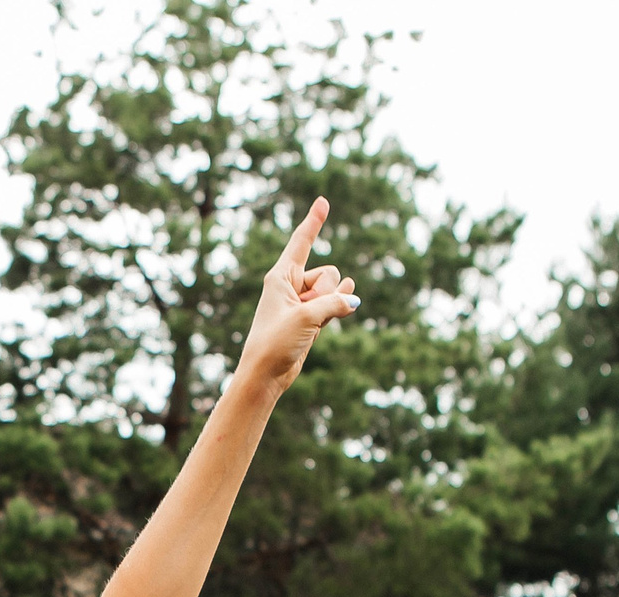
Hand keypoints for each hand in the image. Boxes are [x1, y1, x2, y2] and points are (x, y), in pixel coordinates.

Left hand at [233, 197, 357, 395]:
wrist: (265, 375)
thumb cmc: (275, 342)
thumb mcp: (307, 318)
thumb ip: (334, 304)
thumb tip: (353, 300)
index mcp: (280, 276)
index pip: (301, 242)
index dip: (313, 222)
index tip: (323, 201)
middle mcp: (290, 286)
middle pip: (327, 273)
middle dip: (327, 290)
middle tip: (306, 314)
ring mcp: (301, 303)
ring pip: (332, 290)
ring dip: (332, 303)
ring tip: (310, 326)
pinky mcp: (309, 320)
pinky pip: (332, 303)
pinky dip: (339, 304)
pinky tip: (351, 301)